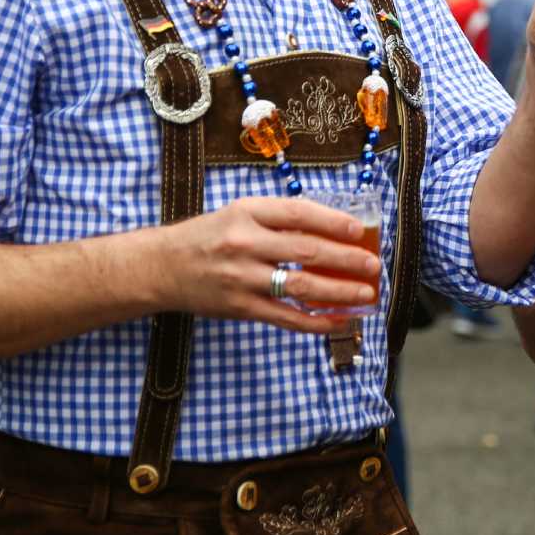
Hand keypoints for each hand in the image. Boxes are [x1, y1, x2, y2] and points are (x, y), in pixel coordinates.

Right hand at [155, 197, 381, 334]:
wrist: (161, 267)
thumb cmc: (208, 236)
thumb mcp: (239, 214)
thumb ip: (279, 219)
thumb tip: (332, 228)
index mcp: (248, 213)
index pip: (300, 214)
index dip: (334, 222)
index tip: (360, 231)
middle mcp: (245, 244)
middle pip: (308, 251)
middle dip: (347, 259)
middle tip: (373, 264)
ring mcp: (242, 278)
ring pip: (301, 287)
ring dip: (340, 292)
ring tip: (366, 294)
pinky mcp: (240, 308)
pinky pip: (286, 317)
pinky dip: (316, 321)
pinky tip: (339, 320)